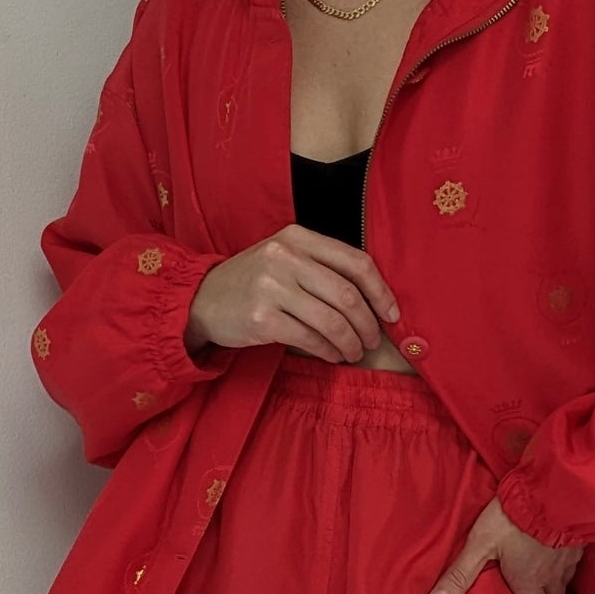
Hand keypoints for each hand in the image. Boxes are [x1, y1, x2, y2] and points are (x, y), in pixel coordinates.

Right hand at [184, 224, 400, 361]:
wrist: (202, 299)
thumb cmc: (254, 282)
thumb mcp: (285, 259)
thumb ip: (323, 268)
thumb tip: (373, 300)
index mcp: (297, 237)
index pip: (355, 261)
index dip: (381, 291)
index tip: (392, 314)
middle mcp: (284, 256)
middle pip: (347, 295)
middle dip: (368, 324)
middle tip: (373, 341)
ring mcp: (271, 287)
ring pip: (332, 321)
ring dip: (351, 342)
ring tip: (354, 352)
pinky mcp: (261, 318)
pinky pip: (310, 339)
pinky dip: (329, 351)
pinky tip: (332, 355)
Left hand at [427, 497, 583, 593]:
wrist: (552, 488)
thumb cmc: (513, 519)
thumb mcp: (480, 544)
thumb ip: (459, 574)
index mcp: (528, 583)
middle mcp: (551, 578)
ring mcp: (566, 560)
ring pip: (563, 586)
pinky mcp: (576, 542)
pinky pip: (571, 565)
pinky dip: (564, 571)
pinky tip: (558, 564)